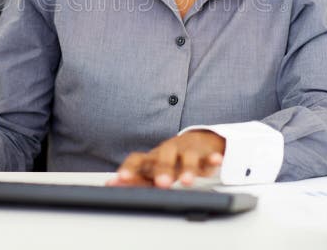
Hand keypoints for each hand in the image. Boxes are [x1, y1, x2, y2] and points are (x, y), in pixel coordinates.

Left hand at [107, 130, 224, 188]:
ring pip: (187, 156)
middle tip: (162, 184)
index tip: (121, 179)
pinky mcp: (205, 152)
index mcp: (153, 156)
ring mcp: (187, 149)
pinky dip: (212, 158)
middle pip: (164, 156)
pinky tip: (216, 161)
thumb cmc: (170, 160)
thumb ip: (136, 178)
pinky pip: (209, 154)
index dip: (130, 168)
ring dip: (187, 167)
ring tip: (187, 181)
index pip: (138, 159)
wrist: (198, 140)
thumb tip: (110, 185)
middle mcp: (169, 150)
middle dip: (163, 170)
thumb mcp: (153, 169)